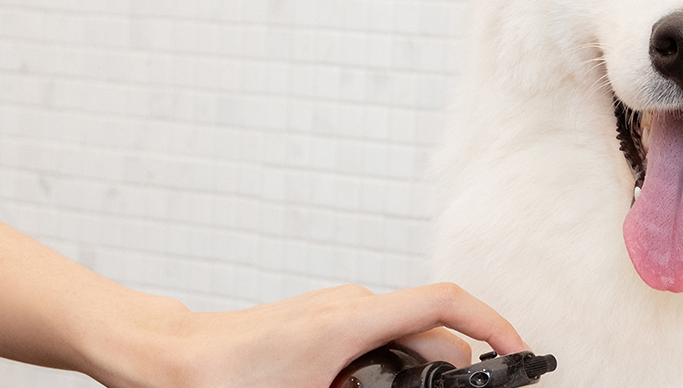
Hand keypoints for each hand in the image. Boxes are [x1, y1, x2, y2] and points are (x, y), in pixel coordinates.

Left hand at [0, 160, 525, 387]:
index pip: (446, 303)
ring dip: (419, 374)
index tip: (521, 353)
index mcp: (355, 319)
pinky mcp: (320, 327)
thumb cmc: (219, 377)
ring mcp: (335, 313)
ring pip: (403, 340)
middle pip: (432, 330)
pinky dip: (390, 370)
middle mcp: (351, 306)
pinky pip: (375, 344)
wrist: (161, 356)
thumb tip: (408, 386)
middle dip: (457, 367)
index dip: (494, 324)